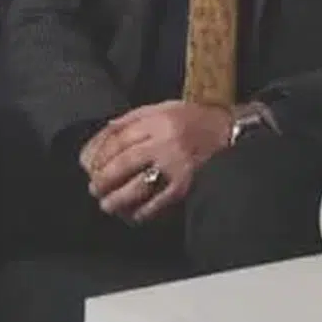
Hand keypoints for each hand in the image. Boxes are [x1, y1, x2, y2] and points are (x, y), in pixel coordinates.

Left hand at [80, 101, 232, 222]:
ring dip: (118, 198)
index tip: (91, 165)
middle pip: (124, 162)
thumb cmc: (195, 118)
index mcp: (158, 119)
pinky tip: (134, 215)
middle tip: (94, 188)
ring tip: (107, 205)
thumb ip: (136, 117)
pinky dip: (144, 211)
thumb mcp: (165, 107)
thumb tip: (106, 132)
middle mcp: (165, 141)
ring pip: (138, 185)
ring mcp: (176, 164)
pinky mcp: (186, 184)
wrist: (230, 132)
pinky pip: (159, 201)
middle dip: (104, 178)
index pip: (120, 137)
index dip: (101, 154)